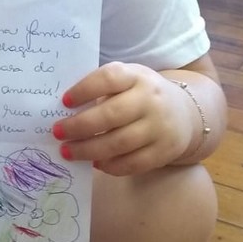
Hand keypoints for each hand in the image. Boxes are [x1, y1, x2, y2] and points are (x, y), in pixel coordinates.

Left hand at [52, 62, 194, 175]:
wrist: (185, 113)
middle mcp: (151, 100)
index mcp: (137, 76)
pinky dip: (109, 165)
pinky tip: (94, 162)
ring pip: (119, 143)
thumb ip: (100, 90)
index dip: (84, 90)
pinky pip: (132, 163)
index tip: (64, 102)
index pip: (109, 78)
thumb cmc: (140, 96)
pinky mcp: (164, 151)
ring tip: (67, 152)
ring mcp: (160, 127)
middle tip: (57, 133)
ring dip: (88, 150)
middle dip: (79, 126)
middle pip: (111, 115)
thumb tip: (62, 111)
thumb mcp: (127, 81)